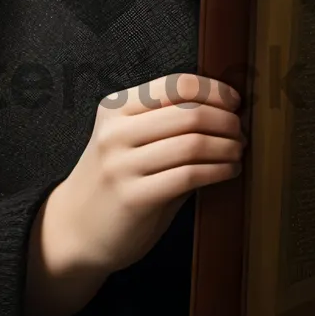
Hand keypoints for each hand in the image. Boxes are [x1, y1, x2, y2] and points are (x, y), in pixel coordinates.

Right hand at [52, 73, 246, 275]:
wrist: (72, 231)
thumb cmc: (112, 182)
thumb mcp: (128, 141)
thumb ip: (167, 124)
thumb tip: (225, 110)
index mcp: (116, 108)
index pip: (177, 84)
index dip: (215, 91)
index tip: (235, 102)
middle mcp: (116, 133)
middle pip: (190, 113)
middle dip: (227, 121)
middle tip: (241, 132)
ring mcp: (122, 165)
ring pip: (193, 143)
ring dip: (227, 147)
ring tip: (238, 152)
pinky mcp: (134, 198)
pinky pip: (189, 175)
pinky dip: (218, 171)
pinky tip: (228, 171)